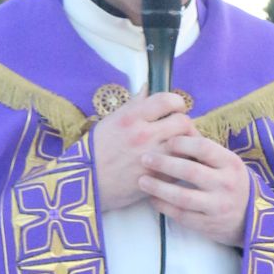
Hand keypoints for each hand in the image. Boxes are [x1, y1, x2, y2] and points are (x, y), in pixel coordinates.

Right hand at [91, 91, 193, 214]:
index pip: (167, 100)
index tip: (176, 107)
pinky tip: (174, 164)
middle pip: (182, 122)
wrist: (87, 183)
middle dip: (184, 124)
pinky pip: (181, 167)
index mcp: (131, 117)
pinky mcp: (158, 179)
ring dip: (187, 144)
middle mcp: (144, 135)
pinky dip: (182, 164)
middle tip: (180, 130)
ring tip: (181, 147)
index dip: (177, 102)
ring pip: (186, 145)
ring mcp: (153, 158)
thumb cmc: (95, 151)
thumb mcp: (110, 121)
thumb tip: (148, 89)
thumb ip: (133, 105)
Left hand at [138, 129, 250, 246]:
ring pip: (183, 197)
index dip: (181, 142)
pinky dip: (164, 207)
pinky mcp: (209, 225)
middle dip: (163, 163)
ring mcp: (217, 206)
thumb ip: (205, 150)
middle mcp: (226, 184)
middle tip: (144, 158)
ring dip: (159, 188)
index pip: (203, 147)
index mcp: (231, 163)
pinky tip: (152, 199)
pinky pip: (181, 215)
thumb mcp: (227, 163)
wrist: (251, 218)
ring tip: (142, 181)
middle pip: (190, 171)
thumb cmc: (231, 183)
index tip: (165, 141)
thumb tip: (176, 128)